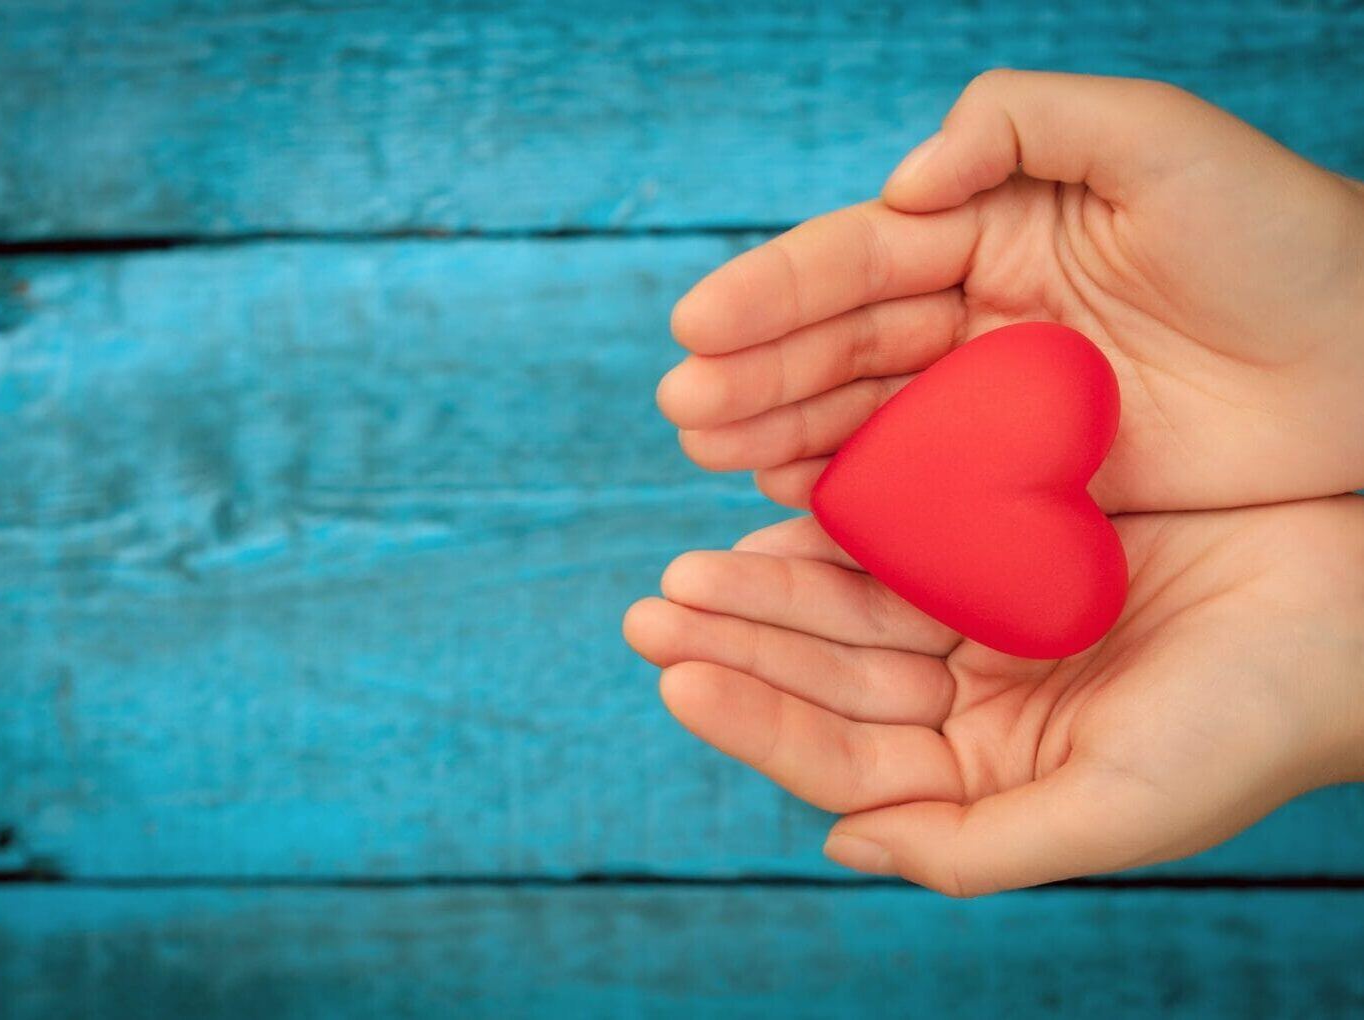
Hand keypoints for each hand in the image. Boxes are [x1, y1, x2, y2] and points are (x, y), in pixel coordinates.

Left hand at [624, 495, 1363, 894]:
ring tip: (687, 567)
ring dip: (767, 587)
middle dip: (740, 645)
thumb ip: (976, 846)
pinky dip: (835, 524)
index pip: (841, 760)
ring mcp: (984, 619)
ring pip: (845, 607)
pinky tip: (775, 508)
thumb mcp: (1121, 807)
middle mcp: (972, 702)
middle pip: (826, 679)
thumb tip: (838, 844)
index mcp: (986, 775)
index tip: (678, 676)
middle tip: (654, 607)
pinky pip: (899, 532)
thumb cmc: (1258, 718)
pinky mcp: (1007, 541)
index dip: (757, 720)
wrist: (1363, 606)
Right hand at [658, 70, 1363, 511]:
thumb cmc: (1283, 238)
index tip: (697, 327)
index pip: (862, 256)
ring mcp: (995, 399)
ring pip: (864, 414)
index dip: (776, 290)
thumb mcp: (1160, 140)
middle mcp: (979, 310)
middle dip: (757, 372)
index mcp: (994, 224)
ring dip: (781, 431)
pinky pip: (919, 485)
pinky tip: (788, 497)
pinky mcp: (1025, 477)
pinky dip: (850, 491)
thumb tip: (902, 185)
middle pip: (843, 342)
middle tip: (684, 412)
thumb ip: (1024, 122)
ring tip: (714, 454)